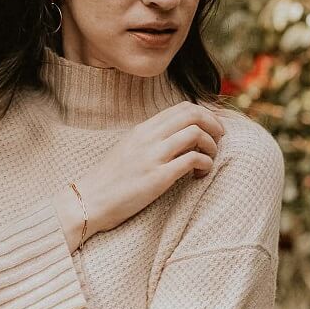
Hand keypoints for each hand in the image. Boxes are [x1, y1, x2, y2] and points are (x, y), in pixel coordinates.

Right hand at [54, 101, 225, 247]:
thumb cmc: (110, 181)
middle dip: (214, 124)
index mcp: (142, 129)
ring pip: (196, 133)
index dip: (204, 114)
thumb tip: (177, 137)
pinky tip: (200, 174)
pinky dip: (205, 164)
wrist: (89, 201)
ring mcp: (153, 156)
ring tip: (209, 159)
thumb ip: (150, 140)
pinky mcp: (158, 177)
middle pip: (192, 114)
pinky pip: (193, 160)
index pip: (181, 108)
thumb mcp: (128, 150)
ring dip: (211, 146)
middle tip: (220, 139)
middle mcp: (148, 137)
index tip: (212, 128)